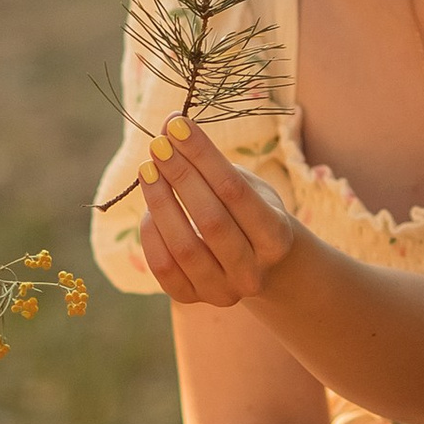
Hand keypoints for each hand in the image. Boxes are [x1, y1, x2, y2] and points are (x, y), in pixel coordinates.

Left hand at [137, 118, 299, 309]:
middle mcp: (253, 271)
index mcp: (276, 237)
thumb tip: (170, 125)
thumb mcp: (248, 186)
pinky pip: (164, 268)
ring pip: (185, 247)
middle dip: (180, 175)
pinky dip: (152, 234)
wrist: (261, 267)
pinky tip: (149, 209)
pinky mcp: (193, 299)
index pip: (233, 189)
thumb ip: (213, 161)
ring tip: (148, 170)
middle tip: (158, 144)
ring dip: (160, 202)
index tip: (177, 125)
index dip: (202, 154)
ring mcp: (223, 291)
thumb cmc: (251, 214)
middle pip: (210, 219)